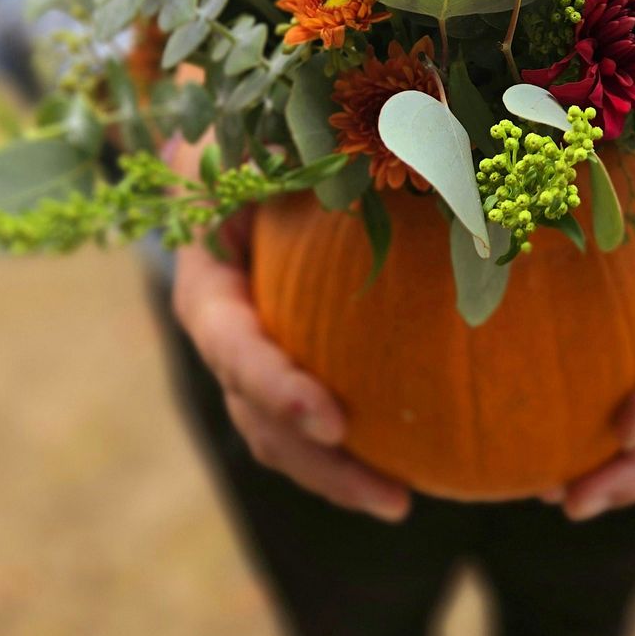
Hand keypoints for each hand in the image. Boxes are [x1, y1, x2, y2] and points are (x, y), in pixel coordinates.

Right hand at [166, 134, 410, 522]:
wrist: (250, 144)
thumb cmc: (273, 131)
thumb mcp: (282, 132)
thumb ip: (319, 150)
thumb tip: (415, 149)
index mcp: (208, 275)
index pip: (231, 342)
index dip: (273, 384)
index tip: (331, 417)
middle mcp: (224, 326)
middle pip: (255, 411)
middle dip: (314, 458)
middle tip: (386, 492)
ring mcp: (253, 353)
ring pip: (282, 433)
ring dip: (337, 475)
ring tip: (403, 504)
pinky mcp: (290, 362)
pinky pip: (315, 417)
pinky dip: (359, 446)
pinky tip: (425, 464)